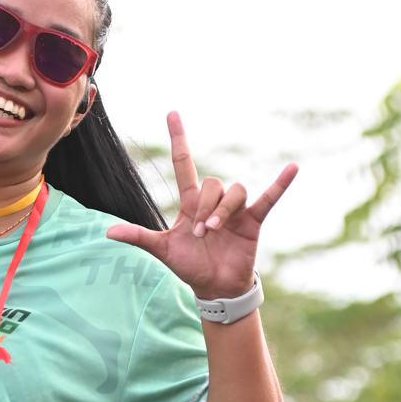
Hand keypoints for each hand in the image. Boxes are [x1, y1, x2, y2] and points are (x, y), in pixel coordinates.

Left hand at [106, 111, 297, 299]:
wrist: (215, 288)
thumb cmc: (189, 266)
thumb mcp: (162, 250)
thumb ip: (139, 237)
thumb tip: (107, 233)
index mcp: (190, 203)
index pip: (183, 162)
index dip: (179, 138)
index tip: (172, 113)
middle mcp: (213, 201)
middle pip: (210, 182)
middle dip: (204, 206)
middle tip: (198, 233)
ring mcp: (235, 209)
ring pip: (233, 191)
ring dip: (222, 210)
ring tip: (213, 231)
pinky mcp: (253, 221)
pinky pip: (269, 197)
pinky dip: (280, 184)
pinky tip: (292, 168)